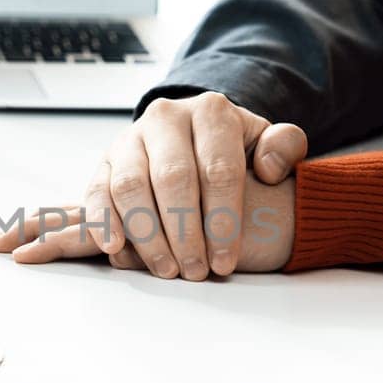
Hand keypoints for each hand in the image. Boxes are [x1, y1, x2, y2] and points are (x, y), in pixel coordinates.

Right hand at [79, 91, 306, 280]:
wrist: (193, 134)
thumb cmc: (233, 149)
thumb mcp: (265, 140)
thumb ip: (284, 146)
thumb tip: (269, 169)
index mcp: (211, 111)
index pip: (218, 169)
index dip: (223, 220)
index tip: (226, 261)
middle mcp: (166, 117)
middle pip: (173, 178)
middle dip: (185, 232)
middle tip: (196, 271)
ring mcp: (131, 138)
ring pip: (131, 186)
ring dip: (148, 234)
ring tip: (167, 270)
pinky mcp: (105, 161)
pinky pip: (98, 191)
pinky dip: (103, 220)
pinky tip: (117, 248)